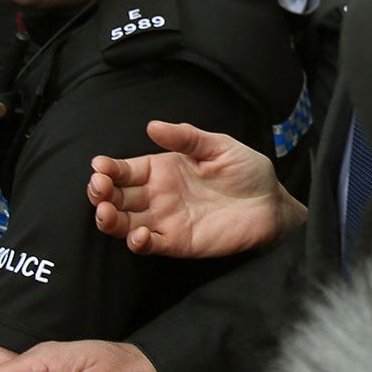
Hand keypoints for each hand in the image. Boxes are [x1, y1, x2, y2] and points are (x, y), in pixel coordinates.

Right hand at [88, 119, 305, 258]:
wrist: (272, 203)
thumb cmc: (247, 170)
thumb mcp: (218, 145)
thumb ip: (186, 137)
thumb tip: (152, 126)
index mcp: (162, 169)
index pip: (125, 170)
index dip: (109, 169)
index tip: (99, 166)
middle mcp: (157, 196)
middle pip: (117, 197)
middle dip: (101, 193)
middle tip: (98, 187)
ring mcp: (165, 221)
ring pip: (125, 223)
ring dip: (110, 220)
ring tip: (105, 211)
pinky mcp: (178, 243)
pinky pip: (151, 245)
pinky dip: (139, 243)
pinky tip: (138, 234)